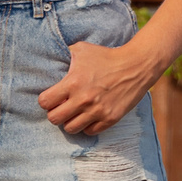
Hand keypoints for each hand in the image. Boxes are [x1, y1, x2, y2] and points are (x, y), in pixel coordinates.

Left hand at [37, 38, 157, 135]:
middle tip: (62, 107)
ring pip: (71, 128)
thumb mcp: (81, 49)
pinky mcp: (111, 118)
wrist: (137, 65)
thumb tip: (48, 55)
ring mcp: (98, 111)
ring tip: (75, 113)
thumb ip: (63, 54)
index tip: (52, 98)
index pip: (45, 102)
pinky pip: (90, 132)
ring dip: (70, 121)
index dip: (46, 101)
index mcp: (73, 83)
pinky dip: (87, 126)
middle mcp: (83, 99)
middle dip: (55, 113)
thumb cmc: (106, 56)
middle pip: (54, 119)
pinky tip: (89, 116)